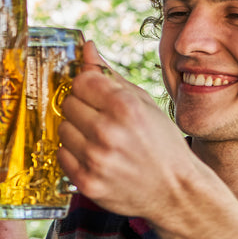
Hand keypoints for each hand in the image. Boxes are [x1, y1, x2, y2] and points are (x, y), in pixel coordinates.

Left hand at [56, 41, 195, 221]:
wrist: (176, 191)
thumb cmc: (162, 144)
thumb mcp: (143, 103)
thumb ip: (110, 75)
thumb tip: (86, 47)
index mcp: (125, 107)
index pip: (81, 81)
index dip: (89, 87)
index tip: (98, 97)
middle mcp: (108, 132)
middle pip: (69, 104)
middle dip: (83, 109)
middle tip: (101, 121)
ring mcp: (96, 159)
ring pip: (63, 129)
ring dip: (77, 132)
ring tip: (100, 140)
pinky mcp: (87, 182)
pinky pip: (62, 155)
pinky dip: (74, 154)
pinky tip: (95, 156)